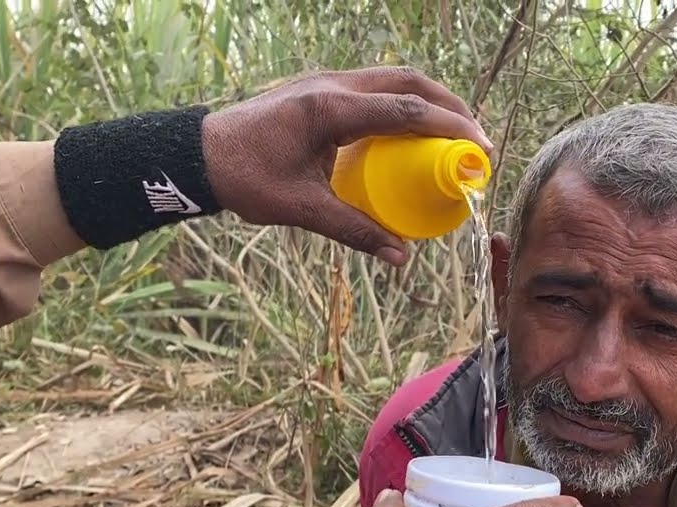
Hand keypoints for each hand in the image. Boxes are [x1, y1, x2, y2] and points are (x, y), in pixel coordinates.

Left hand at [201, 66, 490, 265]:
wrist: (198, 154)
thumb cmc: (245, 179)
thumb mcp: (301, 209)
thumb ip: (353, 230)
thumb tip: (399, 257)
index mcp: (329, 108)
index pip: (405, 110)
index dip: (449, 129)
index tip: (478, 149)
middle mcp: (332, 85)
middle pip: (408, 82)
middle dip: (449, 108)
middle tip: (475, 140)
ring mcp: (326, 82)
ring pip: (393, 79)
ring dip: (428, 102)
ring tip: (453, 134)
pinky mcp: (321, 89)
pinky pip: (375, 88)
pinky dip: (403, 104)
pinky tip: (412, 132)